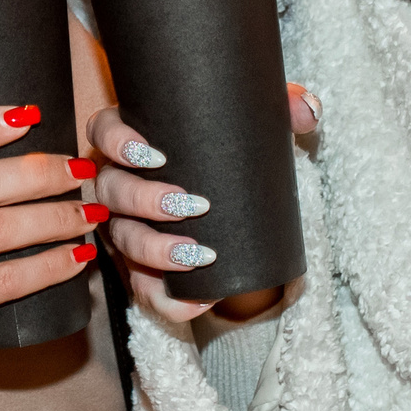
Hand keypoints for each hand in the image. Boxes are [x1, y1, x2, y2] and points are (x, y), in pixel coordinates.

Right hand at [88, 84, 319, 322]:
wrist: (226, 198)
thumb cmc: (222, 150)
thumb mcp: (250, 125)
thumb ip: (282, 108)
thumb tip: (308, 109)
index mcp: (132, 139)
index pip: (102, 131)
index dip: (118, 142)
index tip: (156, 153)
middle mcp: (118, 181)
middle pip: (111, 190)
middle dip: (146, 200)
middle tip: (192, 205)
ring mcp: (124, 225)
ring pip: (122, 239)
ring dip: (155, 250)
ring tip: (197, 255)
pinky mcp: (140, 266)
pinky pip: (143, 289)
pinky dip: (167, 300)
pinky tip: (198, 302)